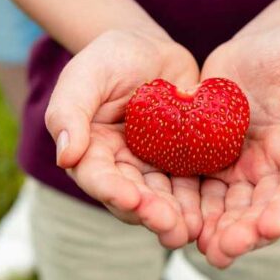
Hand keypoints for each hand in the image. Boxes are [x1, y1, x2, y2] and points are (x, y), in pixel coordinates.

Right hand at [45, 29, 202, 247]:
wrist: (151, 49)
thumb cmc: (111, 58)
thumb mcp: (86, 74)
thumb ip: (70, 111)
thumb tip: (66, 157)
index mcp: (90, 151)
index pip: (98, 177)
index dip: (113, 192)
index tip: (133, 200)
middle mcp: (120, 167)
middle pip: (133, 198)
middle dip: (151, 214)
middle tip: (171, 227)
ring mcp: (153, 168)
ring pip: (163, 200)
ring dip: (176, 218)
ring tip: (192, 230)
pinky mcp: (183, 162)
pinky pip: (192, 185)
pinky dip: (201, 201)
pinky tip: (213, 214)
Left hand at [197, 26, 279, 267]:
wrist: (254, 52)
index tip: (270, 226)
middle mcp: (273, 172)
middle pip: (261, 211)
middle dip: (244, 232)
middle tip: (224, 250)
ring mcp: (241, 173)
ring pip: (229, 211)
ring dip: (216, 231)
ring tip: (199, 248)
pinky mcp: (211, 167)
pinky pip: (200, 194)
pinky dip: (190, 211)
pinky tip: (172, 223)